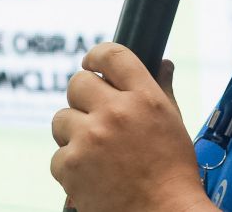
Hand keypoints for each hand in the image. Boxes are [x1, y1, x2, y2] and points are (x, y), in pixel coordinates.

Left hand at [50, 43, 208, 211]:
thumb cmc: (173, 172)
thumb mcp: (174, 124)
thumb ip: (162, 90)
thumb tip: (162, 63)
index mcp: (144, 98)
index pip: (112, 55)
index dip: (96, 56)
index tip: (90, 64)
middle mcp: (115, 112)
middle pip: (77, 83)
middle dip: (83, 98)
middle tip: (95, 117)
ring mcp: (90, 138)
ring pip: (61, 119)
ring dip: (73, 134)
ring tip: (95, 153)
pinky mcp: (72, 165)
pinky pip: (57, 156)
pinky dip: (70, 167)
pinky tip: (92, 176)